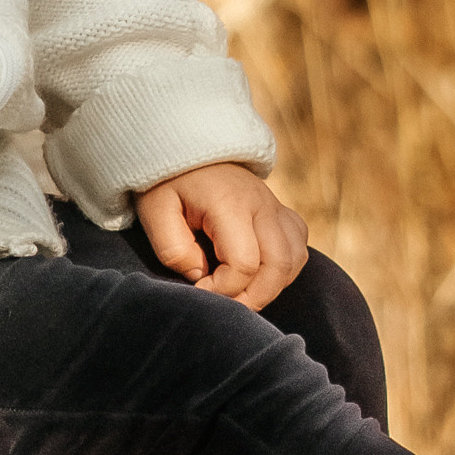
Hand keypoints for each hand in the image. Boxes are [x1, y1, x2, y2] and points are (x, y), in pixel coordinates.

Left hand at [133, 164, 309, 313]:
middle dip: (254, 297)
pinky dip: (285, 269)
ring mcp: (276, 207)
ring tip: (241, 294)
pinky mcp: (282, 212)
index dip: (223, 289)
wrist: (187, 147)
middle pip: (278, 266)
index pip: (244, 263)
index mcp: (229, 203)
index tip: (198, 288)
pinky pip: (299, 247)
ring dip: (272, 286)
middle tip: (225, 306)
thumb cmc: (168, 182)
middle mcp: (261, 204)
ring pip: (295, 259)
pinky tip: (259, 276)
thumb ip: (173, 248)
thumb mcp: (155, 211)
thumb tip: (200, 276)